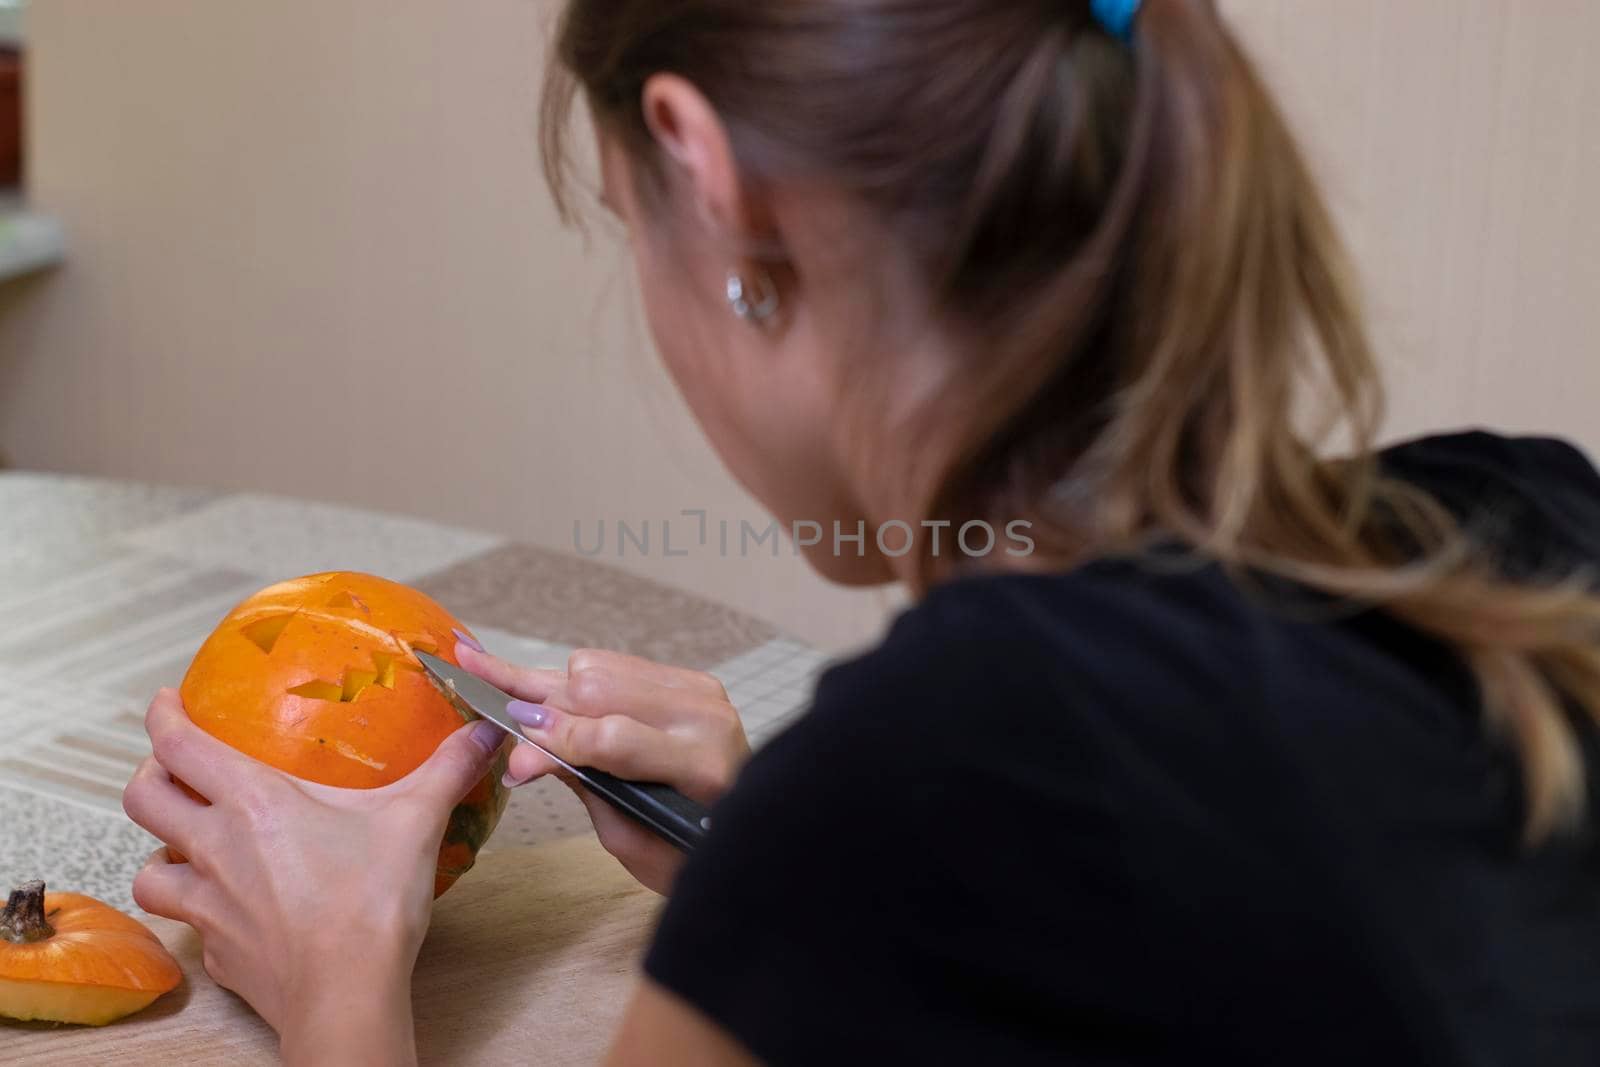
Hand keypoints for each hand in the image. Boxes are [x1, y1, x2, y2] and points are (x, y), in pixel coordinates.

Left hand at [122, 689, 501, 1065]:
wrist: (346, 994)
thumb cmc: (371, 904)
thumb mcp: (416, 820)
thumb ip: (448, 768)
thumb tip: (485, 731)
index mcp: (253, 803)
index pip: (179, 745)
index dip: (163, 716)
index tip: (168, 702)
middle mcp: (214, 848)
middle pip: (143, 799)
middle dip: (150, 775)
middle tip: (174, 767)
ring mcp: (208, 904)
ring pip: (148, 870)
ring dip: (161, 852)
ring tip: (187, 848)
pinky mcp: (216, 951)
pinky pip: (190, 924)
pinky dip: (200, 911)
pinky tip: (232, 911)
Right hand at [456, 643, 748, 894]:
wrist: (747, 831)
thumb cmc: (687, 852)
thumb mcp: (631, 839)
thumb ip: (585, 789)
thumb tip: (522, 756)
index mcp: (701, 767)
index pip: (611, 738)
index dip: (553, 743)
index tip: (512, 760)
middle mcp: (705, 718)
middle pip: (599, 691)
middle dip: (541, 709)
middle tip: (493, 716)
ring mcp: (700, 692)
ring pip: (599, 670)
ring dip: (549, 688)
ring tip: (503, 692)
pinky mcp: (690, 680)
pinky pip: (614, 665)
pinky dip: (572, 680)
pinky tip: (533, 684)